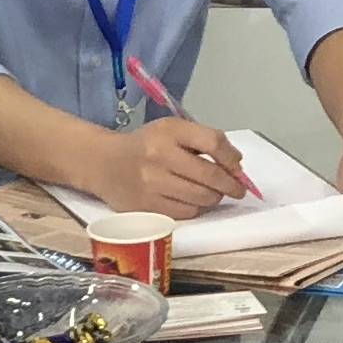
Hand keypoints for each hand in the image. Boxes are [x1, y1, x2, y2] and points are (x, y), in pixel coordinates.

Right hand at [89, 116, 253, 219]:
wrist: (104, 163)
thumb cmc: (145, 146)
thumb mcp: (171, 130)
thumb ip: (203, 141)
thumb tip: (236, 165)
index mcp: (169, 131)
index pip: (213, 142)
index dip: (231, 158)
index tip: (238, 167)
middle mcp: (159, 155)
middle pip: (210, 175)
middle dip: (231, 185)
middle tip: (237, 189)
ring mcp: (152, 183)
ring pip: (201, 198)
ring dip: (214, 197)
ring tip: (212, 193)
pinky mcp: (147, 206)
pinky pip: (186, 212)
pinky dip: (196, 208)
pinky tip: (192, 201)